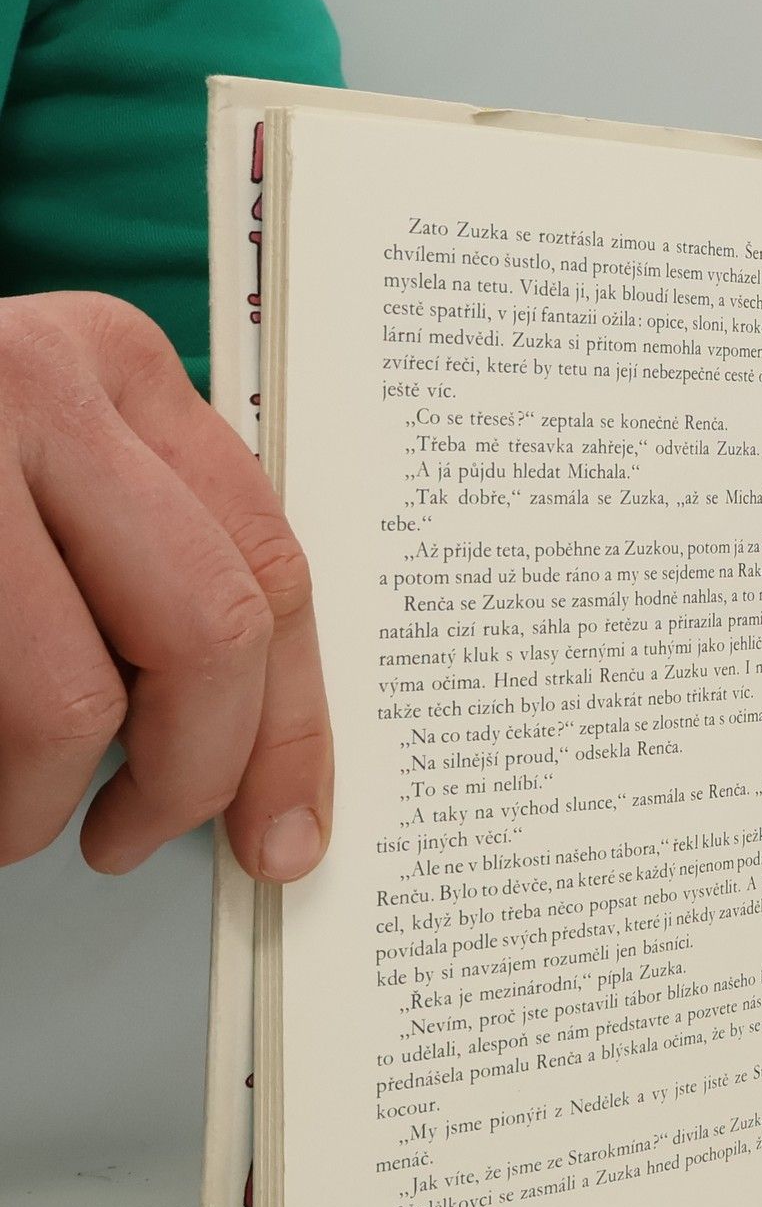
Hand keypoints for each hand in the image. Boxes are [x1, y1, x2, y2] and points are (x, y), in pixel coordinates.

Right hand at [0, 293, 331, 880]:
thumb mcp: (37, 479)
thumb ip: (138, 570)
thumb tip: (246, 759)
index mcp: (113, 365)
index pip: (272, 571)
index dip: (289, 729)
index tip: (283, 833)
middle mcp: (33, 379)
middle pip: (208, 633)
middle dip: (185, 778)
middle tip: (127, 840)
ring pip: (67, 700)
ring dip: (27, 804)